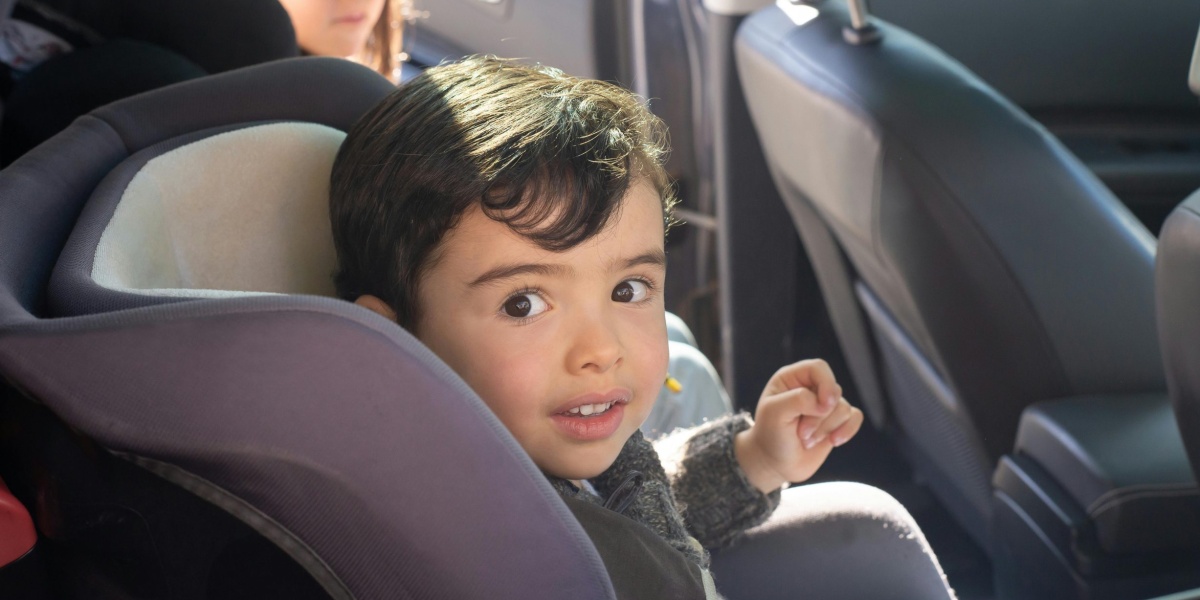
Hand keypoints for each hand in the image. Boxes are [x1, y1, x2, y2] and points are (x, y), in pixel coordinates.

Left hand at [734, 359, 863, 492]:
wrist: (776, 464)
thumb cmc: (770, 435)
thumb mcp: (775, 413)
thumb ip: (799, 399)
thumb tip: (826, 403)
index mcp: (792, 378)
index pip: (818, 368)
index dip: (826, 384)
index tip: (823, 406)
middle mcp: (810, 387)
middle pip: (834, 390)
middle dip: (820, 416)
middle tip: (801, 433)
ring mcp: (825, 405)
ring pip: (844, 408)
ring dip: (826, 428)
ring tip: (807, 440)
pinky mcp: (837, 421)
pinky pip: (855, 417)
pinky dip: (847, 430)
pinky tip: (833, 441)